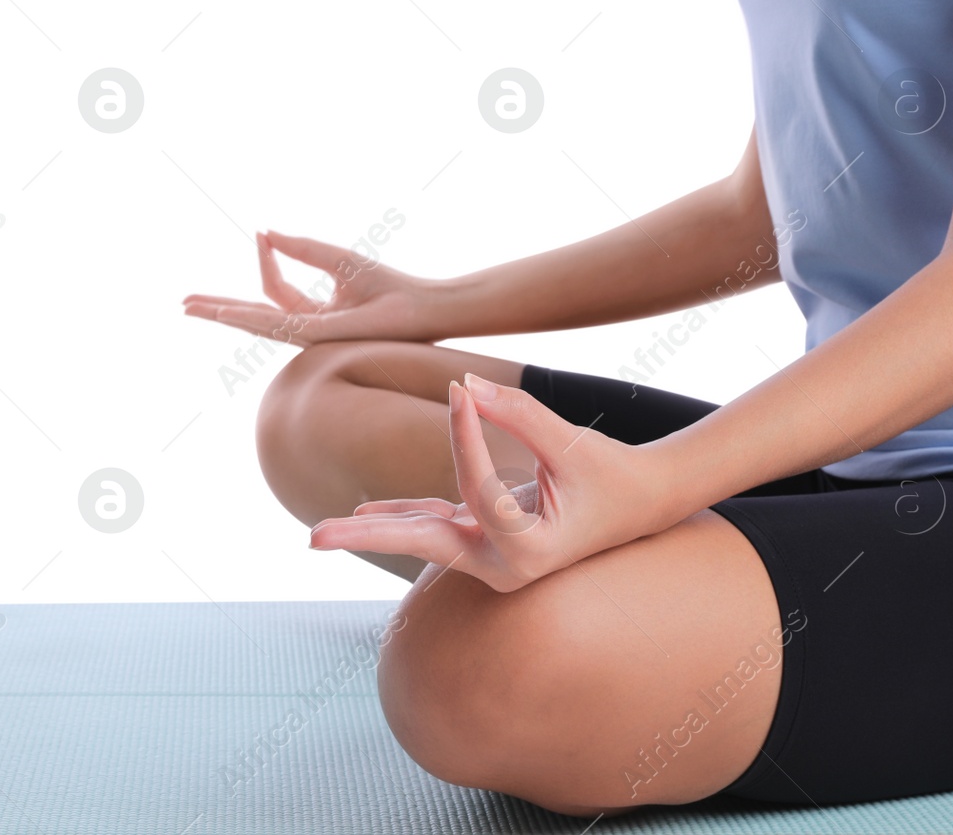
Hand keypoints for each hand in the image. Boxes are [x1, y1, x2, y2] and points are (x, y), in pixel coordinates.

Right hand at [183, 230, 444, 345]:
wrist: (421, 307)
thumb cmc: (388, 288)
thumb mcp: (337, 260)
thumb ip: (302, 248)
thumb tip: (266, 233)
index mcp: (311, 311)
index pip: (273, 286)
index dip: (264, 257)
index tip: (261, 234)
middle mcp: (305, 326)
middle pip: (252, 315)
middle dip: (218, 308)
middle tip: (184, 303)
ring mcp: (308, 334)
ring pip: (255, 322)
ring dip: (221, 313)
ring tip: (190, 307)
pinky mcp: (317, 334)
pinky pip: (275, 323)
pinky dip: (247, 316)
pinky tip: (224, 312)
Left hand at [308, 373, 677, 590]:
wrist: (642, 505)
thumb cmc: (613, 476)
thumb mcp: (571, 445)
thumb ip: (517, 415)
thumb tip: (464, 385)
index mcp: (528, 554)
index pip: (475, 488)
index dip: (465, 435)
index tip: (462, 390)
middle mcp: (502, 566)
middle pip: (422, 544)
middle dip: (365, 537)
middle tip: (310, 540)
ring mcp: (491, 558)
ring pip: (423, 537)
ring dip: (372, 529)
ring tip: (316, 535)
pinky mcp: (487, 539)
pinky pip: (437, 525)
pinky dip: (403, 514)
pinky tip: (364, 510)